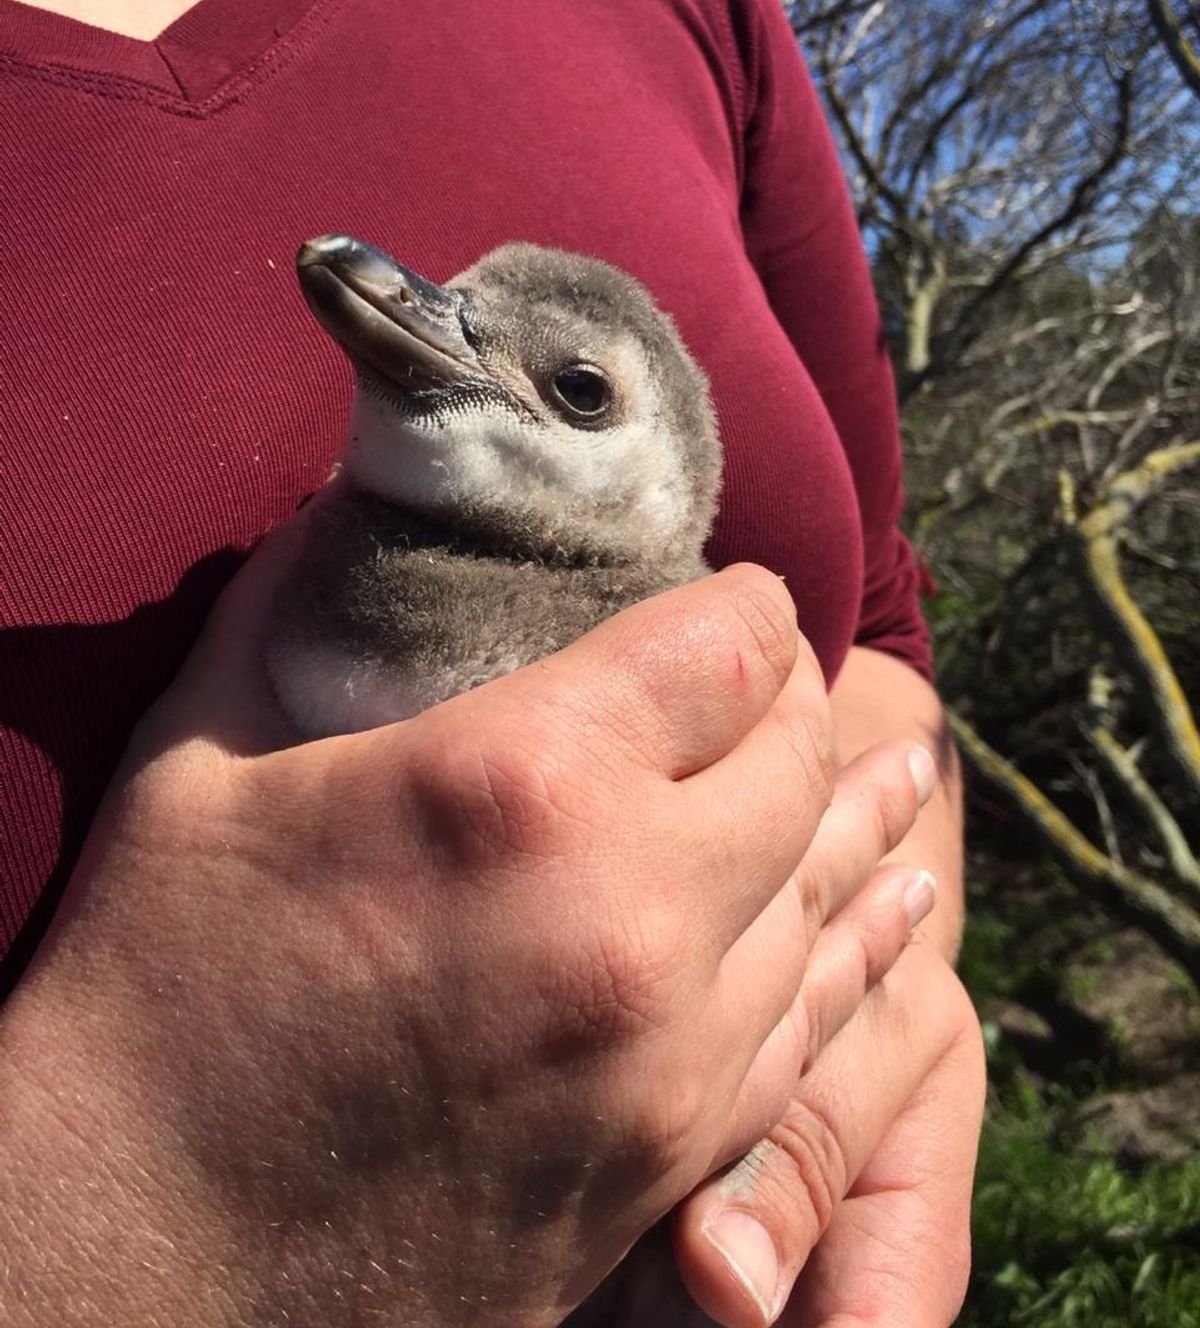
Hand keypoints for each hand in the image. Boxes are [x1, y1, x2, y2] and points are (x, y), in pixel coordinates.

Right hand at [0, 523, 934, 1327]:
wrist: (133, 1274)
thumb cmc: (149, 1001)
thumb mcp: (202, 762)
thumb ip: (298, 606)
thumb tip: (358, 504)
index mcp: (526, 786)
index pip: (726, 644)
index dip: (745, 597)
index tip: (733, 588)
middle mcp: (634, 916)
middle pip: (798, 761)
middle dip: (796, 698)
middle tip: (769, 677)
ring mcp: (670, 1058)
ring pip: (829, 897)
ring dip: (852, 820)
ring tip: (895, 774)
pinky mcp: (668, 1162)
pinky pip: (808, 1029)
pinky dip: (858, 954)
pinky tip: (900, 916)